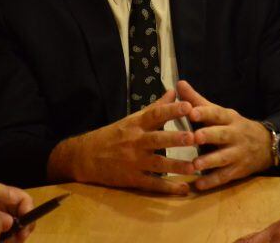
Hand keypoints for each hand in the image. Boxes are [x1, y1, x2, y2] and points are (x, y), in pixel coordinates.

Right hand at [50, 89, 196, 194]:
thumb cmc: (113, 135)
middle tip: (193, 137)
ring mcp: (134, 162)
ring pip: (158, 164)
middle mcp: (135, 142)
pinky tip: (183, 189)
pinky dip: (168, 188)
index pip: (155, 114)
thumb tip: (174, 91)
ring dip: (176, 165)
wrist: (85, 157)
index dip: (171, 110)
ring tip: (194, 166)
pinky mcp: (132, 179)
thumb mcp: (132, 119)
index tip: (188, 105)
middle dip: (174, 139)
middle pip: (157, 139)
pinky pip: (152, 184)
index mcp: (136, 125)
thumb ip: (155, 107)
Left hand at [177, 80, 272, 190]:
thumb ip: (197, 101)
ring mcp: (237, 153)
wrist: (266, 145)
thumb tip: (178, 83)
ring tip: (195, 165)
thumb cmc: (233, 127)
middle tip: (194, 137)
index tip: (191, 112)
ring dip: (210, 161)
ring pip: (224, 157)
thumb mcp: (220, 112)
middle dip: (209, 135)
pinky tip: (198, 184)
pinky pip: (225, 177)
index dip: (205, 112)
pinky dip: (212, 181)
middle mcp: (234, 135)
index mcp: (229, 118)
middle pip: (222, 134)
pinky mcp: (238, 170)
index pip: (217, 114)